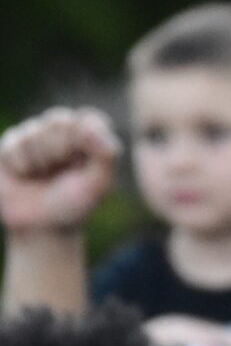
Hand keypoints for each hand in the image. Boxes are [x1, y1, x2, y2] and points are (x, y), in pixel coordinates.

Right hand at [0, 107, 118, 233]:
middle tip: (61, 171)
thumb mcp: (99, 183)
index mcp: (89, 136)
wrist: (41, 226)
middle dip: (62, 151)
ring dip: (41, 161)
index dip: (86, 140)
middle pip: (60, 120)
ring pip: (34, 132)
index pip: (90, 119)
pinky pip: (14, 144)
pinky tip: (25, 175)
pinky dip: (22, 165)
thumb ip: (106, 154)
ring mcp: (34, 134)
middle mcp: (62, 130)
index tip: (84, 162)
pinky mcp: (10, 144)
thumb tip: (89, 126)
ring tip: (43, 176)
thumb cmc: (74, 203)